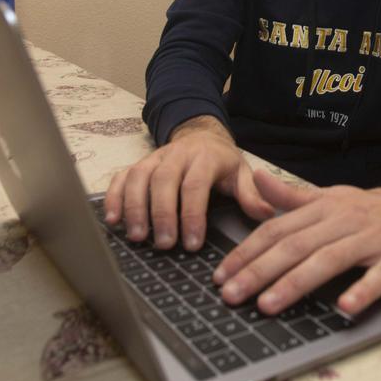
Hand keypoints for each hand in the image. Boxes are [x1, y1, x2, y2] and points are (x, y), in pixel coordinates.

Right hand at [104, 115, 273, 249]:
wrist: (202, 136)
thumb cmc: (222, 162)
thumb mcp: (241, 173)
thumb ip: (251, 194)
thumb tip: (267, 214)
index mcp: (205, 157)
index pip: (196, 185)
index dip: (192, 214)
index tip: (193, 243)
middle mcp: (177, 154)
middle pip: (164, 180)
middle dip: (162, 214)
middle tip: (164, 244)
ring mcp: (154, 158)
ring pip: (139, 177)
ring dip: (135, 207)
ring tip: (137, 237)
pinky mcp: (139, 164)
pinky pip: (121, 177)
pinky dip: (114, 196)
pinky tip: (112, 220)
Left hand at [213, 169, 380, 316]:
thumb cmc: (368, 209)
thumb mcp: (328, 198)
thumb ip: (291, 196)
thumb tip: (255, 179)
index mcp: (322, 208)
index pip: (277, 229)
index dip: (247, 252)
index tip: (221, 275)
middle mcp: (343, 221)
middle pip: (296, 246)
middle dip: (260, 271)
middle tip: (231, 295)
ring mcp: (371, 239)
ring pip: (329, 260)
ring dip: (296, 283)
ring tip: (268, 305)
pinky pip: (379, 277)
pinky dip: (362, 291)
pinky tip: (345, 309)